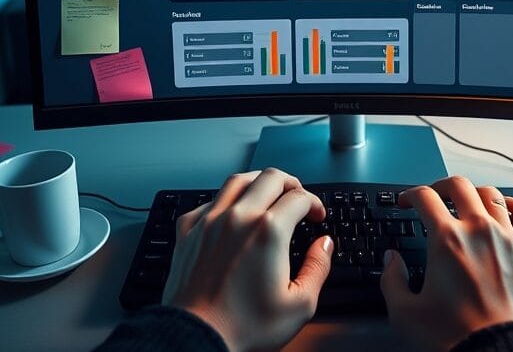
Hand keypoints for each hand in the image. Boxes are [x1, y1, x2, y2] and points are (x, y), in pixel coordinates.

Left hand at [161, 169, 333, 351]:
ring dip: (259, 181)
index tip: (317, 216)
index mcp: (269, 231)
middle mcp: (238, 217)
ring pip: (237, 180)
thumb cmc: (243, 327)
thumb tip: (324, 245)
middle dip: (291, 183)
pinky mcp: (188, 232)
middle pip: (270, 177)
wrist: (195, 338)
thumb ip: (318, 268)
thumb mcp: (299, 305)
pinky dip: (225, 199)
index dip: (315, 204)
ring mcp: (210, 222)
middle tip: (299, 197)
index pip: (299, 197)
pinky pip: (209, 200)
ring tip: (268, 192)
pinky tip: (231, 212)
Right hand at [380, 176, 512, 350]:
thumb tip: (391, 261)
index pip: (424, 197)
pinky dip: (512, 205)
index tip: (406, 202)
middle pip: (458, 185)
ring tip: (466, 202)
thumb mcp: (406, 314)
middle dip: (440, 186)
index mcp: (446, 240)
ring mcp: (507, 238)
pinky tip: (504, 209)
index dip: (409, 195)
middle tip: (432, 196)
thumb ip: (392, 281)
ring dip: (474, 192)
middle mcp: (478, 230)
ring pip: (491, 194)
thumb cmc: (458, 338)